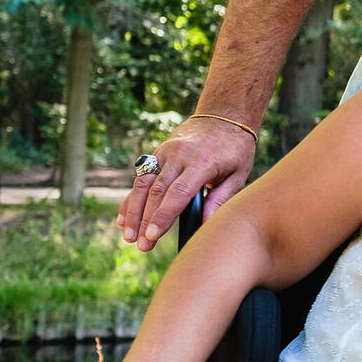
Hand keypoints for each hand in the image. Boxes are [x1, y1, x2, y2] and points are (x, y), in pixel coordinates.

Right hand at [116, 116, 255, 251]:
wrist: (223, 114)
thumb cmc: (235, 148)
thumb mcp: (239, 172)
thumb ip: (221, 198)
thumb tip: (204, 225)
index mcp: (203, 161)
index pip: (179, 192)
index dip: (163, 215)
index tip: (153, 236)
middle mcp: (180, 155)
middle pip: (157, 191)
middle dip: (146, 221)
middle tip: (142, 246)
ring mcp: (165, 152)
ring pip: (143, 184)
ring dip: (133, 212)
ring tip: (128, 237)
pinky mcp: (157, 153)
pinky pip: (141, 177)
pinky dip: (130, 199)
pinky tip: (122, 218)